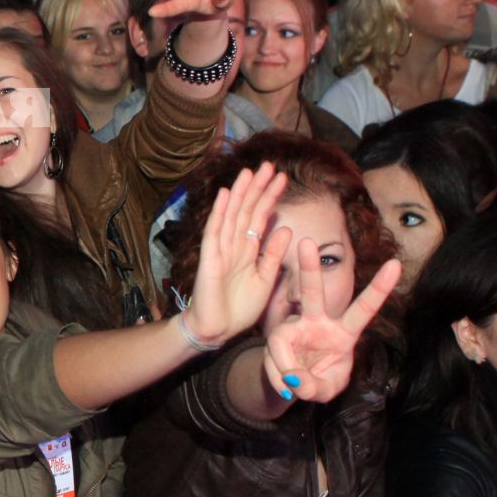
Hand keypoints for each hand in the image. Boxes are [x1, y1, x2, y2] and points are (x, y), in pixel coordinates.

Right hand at [184, 163, 290, 348]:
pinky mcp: (211, 259)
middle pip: (246, 210)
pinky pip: (216, 232)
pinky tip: (226, 195)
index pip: (260, 217)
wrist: (219, 330)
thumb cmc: (240, 307)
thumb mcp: (266, 279)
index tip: (282, 178)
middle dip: (257, 188)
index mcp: (248, 249)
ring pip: (232, 215)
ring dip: (240, 193)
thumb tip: (285, 228)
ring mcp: (221, 250)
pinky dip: (220, 213)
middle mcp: (234, 245)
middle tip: (270, 166)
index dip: (270, 197)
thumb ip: (273, 254)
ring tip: (250, 172)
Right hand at [263, 244, 399, 403]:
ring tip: (292, 386)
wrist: (294, 384)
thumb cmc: (319, 381)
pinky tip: (285, 386)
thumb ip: (315, 387)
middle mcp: (318, 323)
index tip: (396, 264)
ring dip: (283, 366)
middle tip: (306, 243)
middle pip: (313, 294)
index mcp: (344, 333)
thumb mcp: (327, 390)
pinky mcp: (277, 340)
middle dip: (309, 269)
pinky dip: (277, 377)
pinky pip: (273, 358)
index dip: (379, 288)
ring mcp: (294, 329)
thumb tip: (293, 379)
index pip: (364, 309)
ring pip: (282, 336)